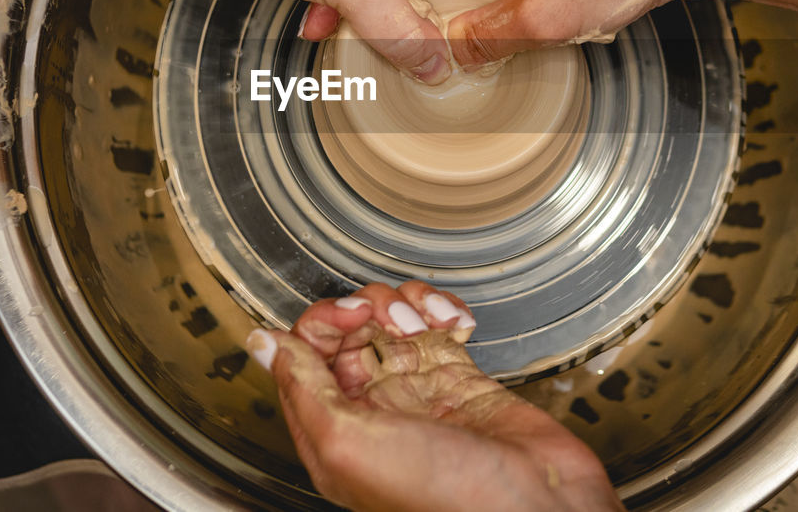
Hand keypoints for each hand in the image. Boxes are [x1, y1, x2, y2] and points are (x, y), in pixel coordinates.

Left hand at [246, 281, 623, 511]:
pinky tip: (458, 322)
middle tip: (391, 320)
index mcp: (334, 432)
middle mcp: (372, 410)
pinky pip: (439, 324)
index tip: (352, 317)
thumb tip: (262, 342)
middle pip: (348, 329)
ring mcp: (418, 392)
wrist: (535, 509)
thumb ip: (302, 388)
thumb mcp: (350, 444)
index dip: (324, 322)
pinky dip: (446, 311)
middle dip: (369, 308)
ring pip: (392, 319)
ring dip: (410, 306)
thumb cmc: (445, 499)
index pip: (304, 353)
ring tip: (431, 325)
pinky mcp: (461, 379)